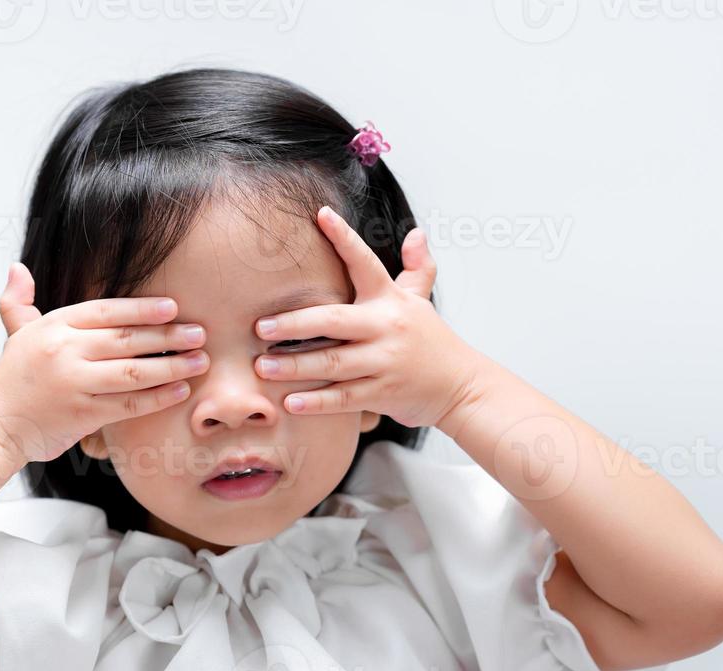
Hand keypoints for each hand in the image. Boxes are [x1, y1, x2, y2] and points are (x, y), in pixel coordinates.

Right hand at [0, 262, 209, 463]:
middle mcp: (64, 351)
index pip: (107, 311)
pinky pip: (129, 404)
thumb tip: (17, 268)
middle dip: (169, 336)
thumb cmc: (12, 380)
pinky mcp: (82, 415)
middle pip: (127, 339)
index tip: (173, 308)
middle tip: (200, 333)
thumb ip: (19, 301)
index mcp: (54, 326)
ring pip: (134, 372)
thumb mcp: (15, 334)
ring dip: (172, 366)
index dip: (143, 309)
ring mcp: (73, 383)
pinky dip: (158, 398)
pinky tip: (181, 391)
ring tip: (200, 361)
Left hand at [251, 205, 486, 428]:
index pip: (365, 262)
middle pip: (333, 321)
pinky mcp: (383, 393)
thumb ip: (417, 267)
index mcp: (391, 300)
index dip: (344, 238)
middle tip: (260, 327)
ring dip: (295, 366)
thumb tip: (417, 233)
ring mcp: (385, 362)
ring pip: (332, 363)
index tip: (320, 215)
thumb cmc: (433, 343)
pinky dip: (317, 402)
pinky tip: (290, 402)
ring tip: (262, 367)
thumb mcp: (422, 302)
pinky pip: (344, 398)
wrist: (462, 387)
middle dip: (294, 324)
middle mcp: (387, 327)